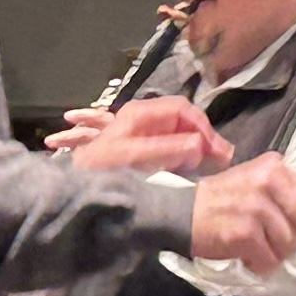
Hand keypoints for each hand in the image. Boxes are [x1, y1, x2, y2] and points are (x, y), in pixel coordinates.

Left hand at [52, 97, 226, 173]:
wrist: (74, 186)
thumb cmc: (102, 168)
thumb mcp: (135, 156)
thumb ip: (169, 148)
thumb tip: (201, 145)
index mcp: (142, 113)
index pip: (184, 109)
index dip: (203, 127)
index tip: (216, 150)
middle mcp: (144, 119)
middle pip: (184, 121)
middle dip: (204, 137)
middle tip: (221, 159)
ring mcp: (144, 134)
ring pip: (180, 133)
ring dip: (197, 146)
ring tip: (211, 164)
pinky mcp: (143, 149)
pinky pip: (172, 146)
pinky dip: (186, 155)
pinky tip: (193, 168)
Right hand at [186, 155, 295, 275]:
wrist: (180, 211)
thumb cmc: (224, 200)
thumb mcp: (258, 183)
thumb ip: (291, 193)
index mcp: (277, 168)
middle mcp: (269, 182)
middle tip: (284, 243)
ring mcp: (256, 207)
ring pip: (291, 246)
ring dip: (276, 254)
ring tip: (257, 247)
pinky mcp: (244, 231)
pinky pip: (270, 260)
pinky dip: (261, 265)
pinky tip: (248, 258)